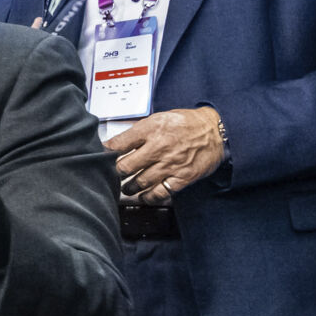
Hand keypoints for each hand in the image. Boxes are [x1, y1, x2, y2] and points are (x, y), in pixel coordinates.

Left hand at [105, 107, 226, 202]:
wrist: (216, 130)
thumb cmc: (186, 123)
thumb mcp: (160, 118)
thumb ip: (139, 131)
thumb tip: (117, 143)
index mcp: (151, 129)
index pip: (119, 144)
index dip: (105, 153)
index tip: (100, 158)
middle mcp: (159, 147)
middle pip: (125, 167)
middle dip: (115, 174)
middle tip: (113, 176)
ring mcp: (170, 164)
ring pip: (139, 182)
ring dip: (129, 187)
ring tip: (126, 187)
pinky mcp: (182, 177)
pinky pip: (160, 193)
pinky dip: (148, 197)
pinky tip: (143, 196)